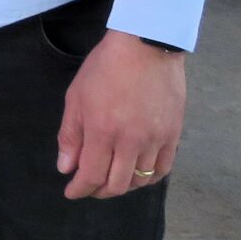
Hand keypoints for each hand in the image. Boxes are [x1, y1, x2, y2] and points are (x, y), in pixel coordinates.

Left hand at [57, 31, 184, 198]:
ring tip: (111, 180)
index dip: (80, 189)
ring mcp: (155, 140)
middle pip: (117, 184)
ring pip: (140, 180)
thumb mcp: (76, 97)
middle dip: (99, 191)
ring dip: (123, 186)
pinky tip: (138, 175)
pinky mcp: (174, 135)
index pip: (91, 175)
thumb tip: (66, 167)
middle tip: (90, 187)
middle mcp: (130, 141)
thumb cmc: (105, 67)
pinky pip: (162, 169)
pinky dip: (148, 179)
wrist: (145, 46)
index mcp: (102, 131)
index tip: (71, 192)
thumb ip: (70, 135)